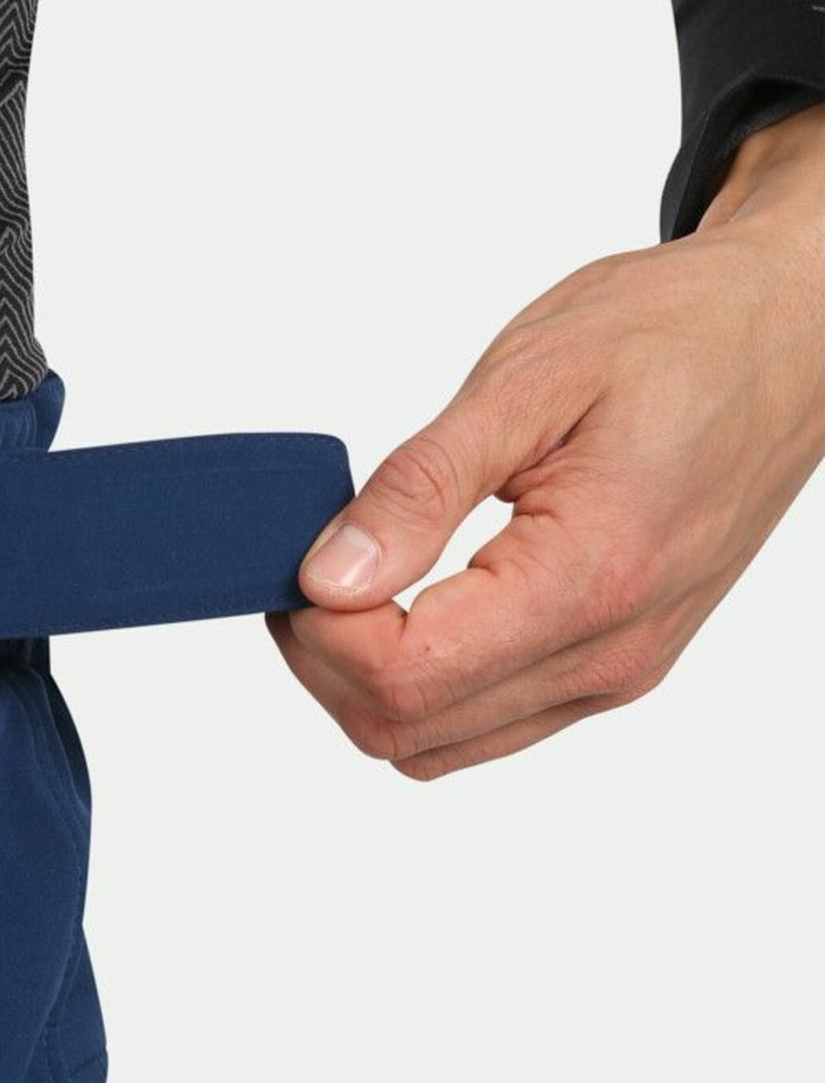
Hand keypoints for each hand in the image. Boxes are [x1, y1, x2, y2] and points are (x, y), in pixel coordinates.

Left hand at [270, 102, 824, 777]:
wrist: (787, 339)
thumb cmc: (676, 336)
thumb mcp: (527, 381)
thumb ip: (418, 489)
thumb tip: (326, 579)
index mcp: (590, 580)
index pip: (404, 679)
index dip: (321, 632)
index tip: (305, 555)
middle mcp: (609, 654)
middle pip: (406, 732)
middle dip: (327, 660)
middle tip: (313, 563)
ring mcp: (615, 672)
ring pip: (436, 746)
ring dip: (366, 681)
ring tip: (355, 578)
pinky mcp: (612, 668)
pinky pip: (482, 725)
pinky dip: (421, 685)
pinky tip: (409, 602)